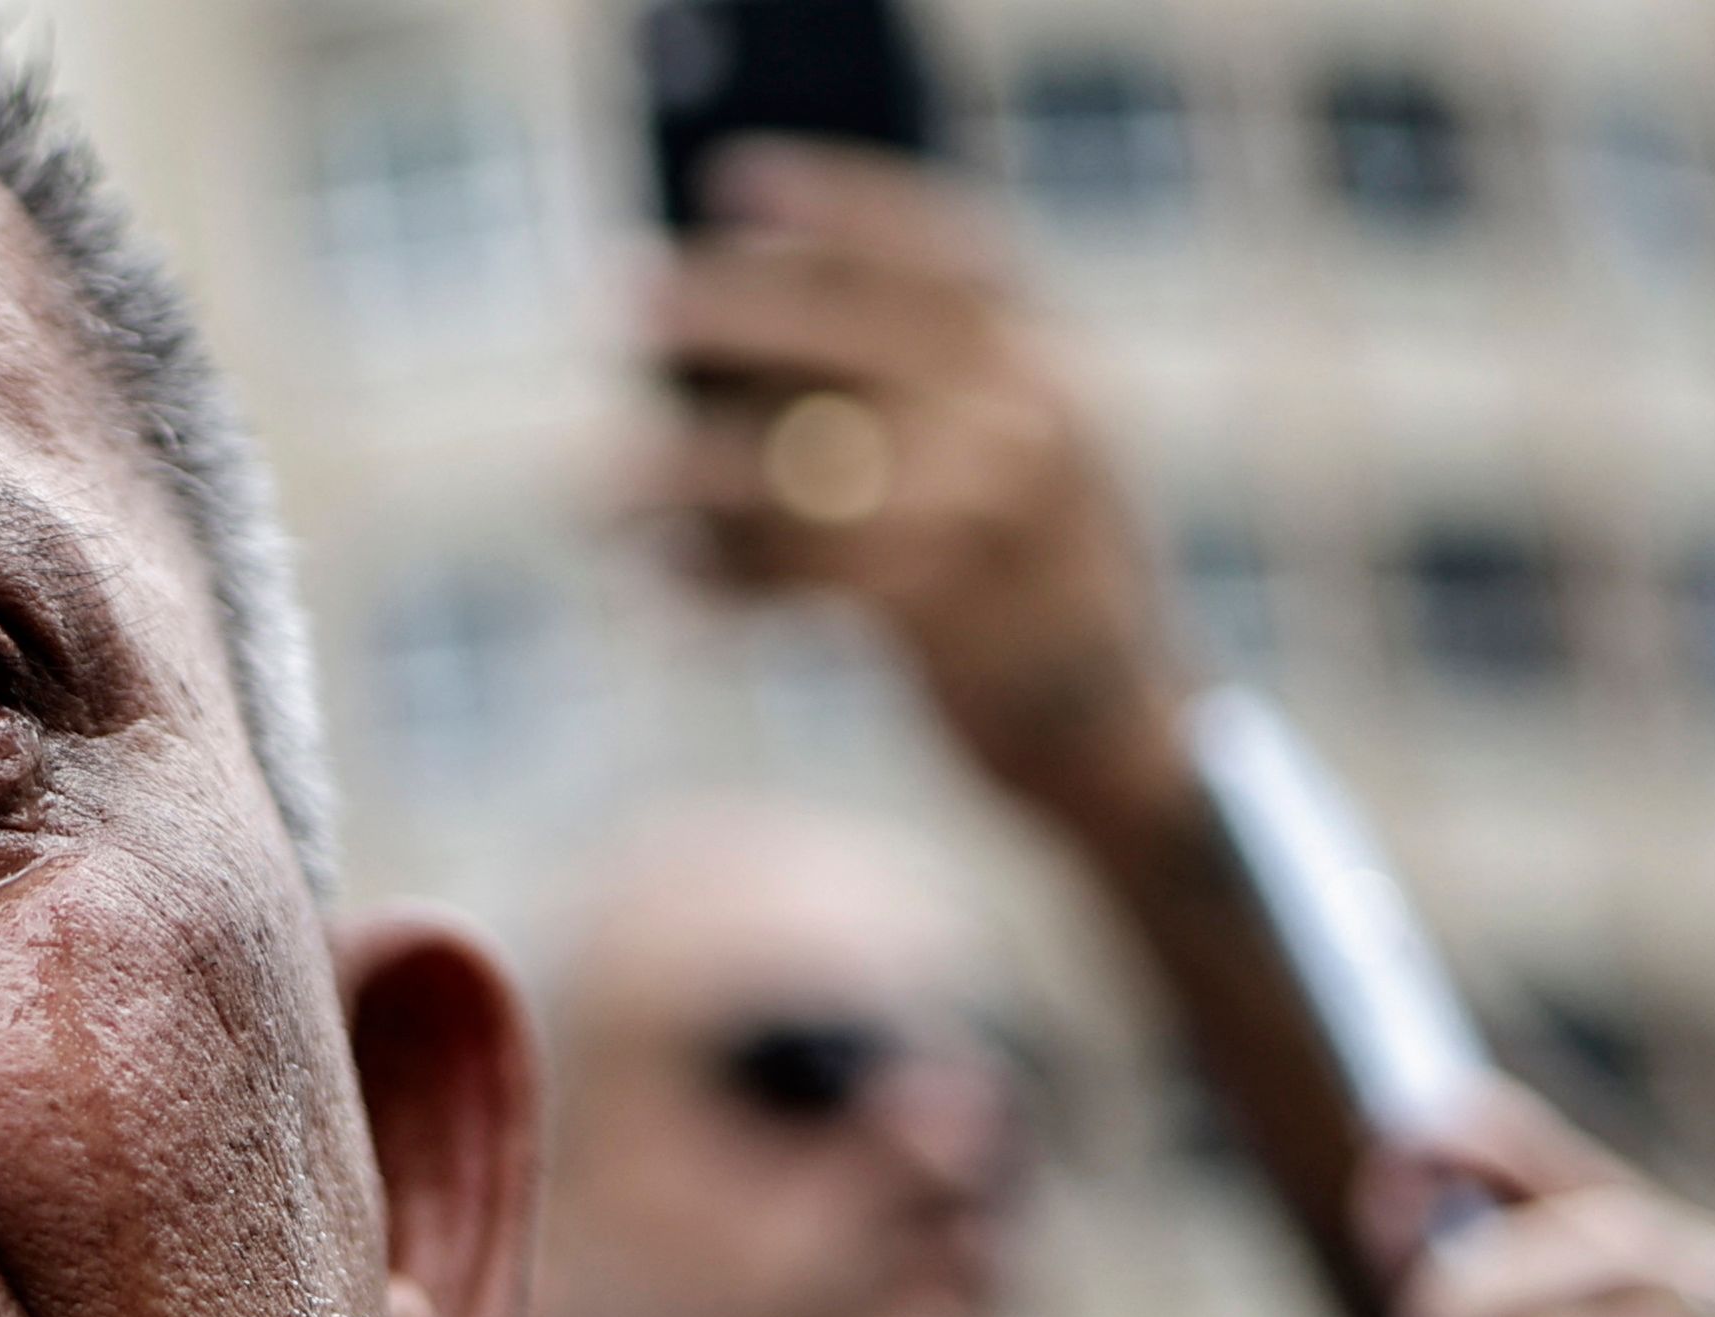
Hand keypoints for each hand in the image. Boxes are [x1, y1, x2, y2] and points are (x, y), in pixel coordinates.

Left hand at [632, 140, 1191, 841]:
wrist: (1116, 738)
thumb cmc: (1032, 591)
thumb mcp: (1019, 466)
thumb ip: (925, 398)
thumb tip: (736, 352)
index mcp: (1054, 363)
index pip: (948, 251)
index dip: (841, 206)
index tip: (731, 181)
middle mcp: (1033, 420)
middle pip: (860, 336)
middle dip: (736, 313)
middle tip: (631, 297)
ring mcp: (993, 514)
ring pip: (807, 470)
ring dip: (689, 472)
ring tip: (597, 481)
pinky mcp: (943, 611)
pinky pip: (798, 574)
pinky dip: (723, 580)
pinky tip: (664, 578)